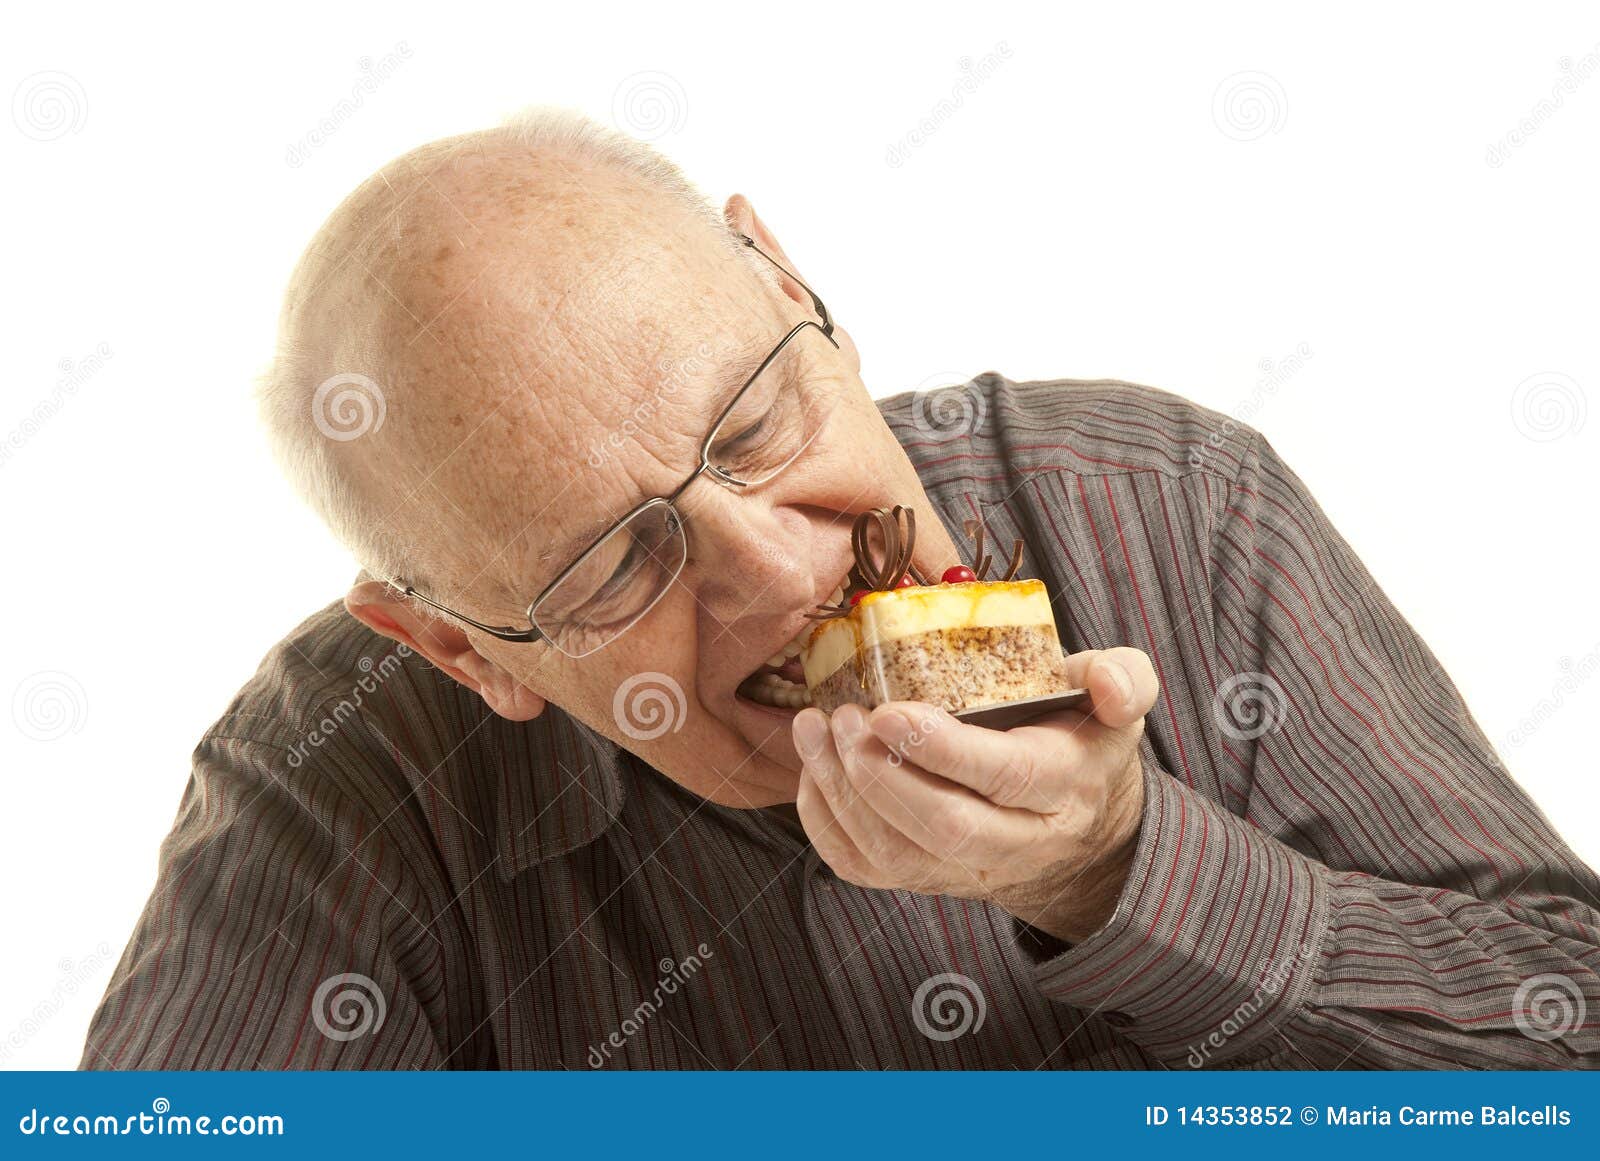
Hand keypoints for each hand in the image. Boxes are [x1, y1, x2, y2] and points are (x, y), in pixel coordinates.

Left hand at [791, 648, 1158, 943]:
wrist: (1072, 821)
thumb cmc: (1079, 739)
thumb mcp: (1114, 702)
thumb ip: (1124, 679)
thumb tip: (1111, 684)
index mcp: (1063, 787)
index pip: (1004, 778)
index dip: (943, 749)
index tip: (888, 711)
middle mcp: (1016, 842)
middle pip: (945, 828)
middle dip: (882, 776)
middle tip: (846, 717)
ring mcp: (964, 871)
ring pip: (894, 853)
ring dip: (843, 792)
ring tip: (817, 729)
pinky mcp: (921, 878)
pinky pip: (862, 867)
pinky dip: (825, 820)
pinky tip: (815, 765)